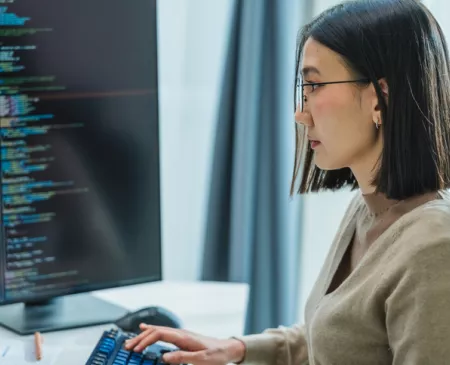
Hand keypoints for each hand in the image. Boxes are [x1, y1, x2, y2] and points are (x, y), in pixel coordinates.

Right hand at [124, 324, 245, 364]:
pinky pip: (163, 333)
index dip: (145, 340)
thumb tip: (164, 357)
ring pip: (158, 331)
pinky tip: (144, 330)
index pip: (159, 334)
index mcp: (183, 337)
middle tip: (127, 347)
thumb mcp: (201, 360)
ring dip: (143, 336)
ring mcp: (180, 335)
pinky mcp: (182, 338)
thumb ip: (183, 358)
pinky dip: (151, 331)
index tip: (135, 349)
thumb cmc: (216, 355)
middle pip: (155, 331)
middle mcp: (180, 333)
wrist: (227, 349)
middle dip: (140, 338)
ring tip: (130, 341)